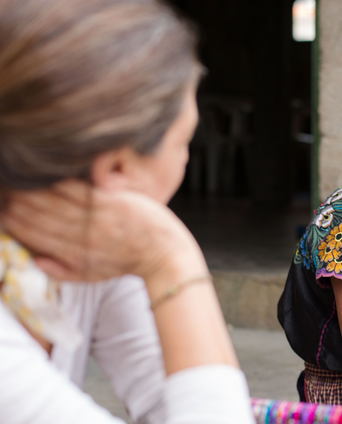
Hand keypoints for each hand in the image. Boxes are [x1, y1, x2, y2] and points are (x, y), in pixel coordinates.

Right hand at [0, 179, 206, 282]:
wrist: (165, 255)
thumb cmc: (129, 263)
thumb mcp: (94, 276)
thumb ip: (63, 270)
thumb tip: (34, 259)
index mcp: (75, 256)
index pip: (34, 237)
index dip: (13, 223)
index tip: (2, 211)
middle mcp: (83, 238)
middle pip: (38, 218)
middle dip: (16, 204)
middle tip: (4, 192)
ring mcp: (99, 220)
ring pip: (55, 203)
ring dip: (32, 191)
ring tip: (18, 181)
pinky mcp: (115, 204)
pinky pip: (81, 191)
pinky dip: (61, 183)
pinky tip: (47, 174)